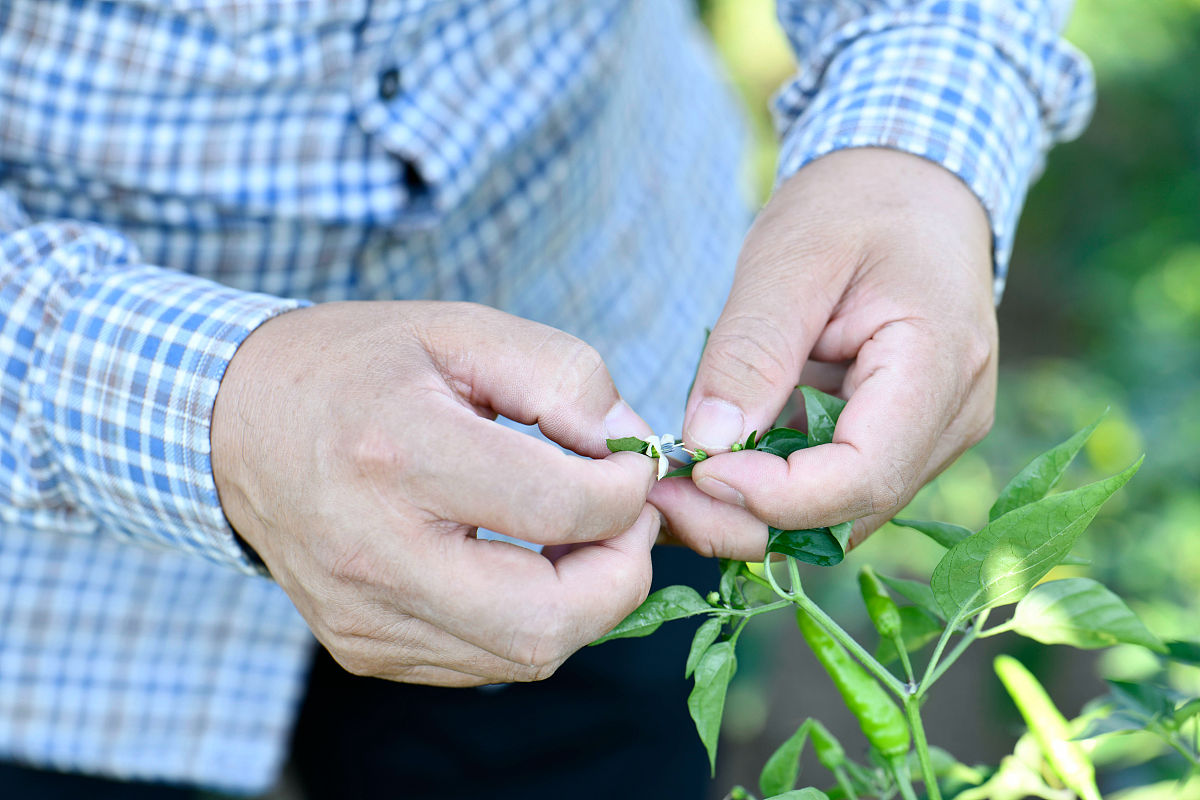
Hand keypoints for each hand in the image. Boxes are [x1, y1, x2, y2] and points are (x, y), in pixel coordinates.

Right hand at [211, 301, 657, 686]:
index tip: (631, 465)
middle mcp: (374, 551)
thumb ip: (564, 377)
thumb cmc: (358, 367)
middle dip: (621, 575)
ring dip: (583, 603)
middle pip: (548, 619)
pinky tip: (521, 563)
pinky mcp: (362, 646)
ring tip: (578, 538)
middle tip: (626, 522)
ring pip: (524, 655)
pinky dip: (529, 620)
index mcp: (399, 453)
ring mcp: (363, 614)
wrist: (238, 422)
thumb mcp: (462, 331)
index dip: (626, 492)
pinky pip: (484, 662)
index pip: (557, 508)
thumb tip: (630, 446)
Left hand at [652, 148, 996, 558]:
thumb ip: (751, 352)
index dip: (777, 495)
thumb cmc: (855, 206)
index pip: (866, 475)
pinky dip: (769, 488)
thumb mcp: (791, 257)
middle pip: (849, 512)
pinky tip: (712, 467)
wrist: (910, 189)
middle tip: (663, 493)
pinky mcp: (898, 440)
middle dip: (750, 518)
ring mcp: (929, 436)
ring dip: (752, 511)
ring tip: (676, 481)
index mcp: (942, 365)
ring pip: (837, 514)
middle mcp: (949, 419)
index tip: (697, 470)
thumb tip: (708, 444)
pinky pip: (831, 488)